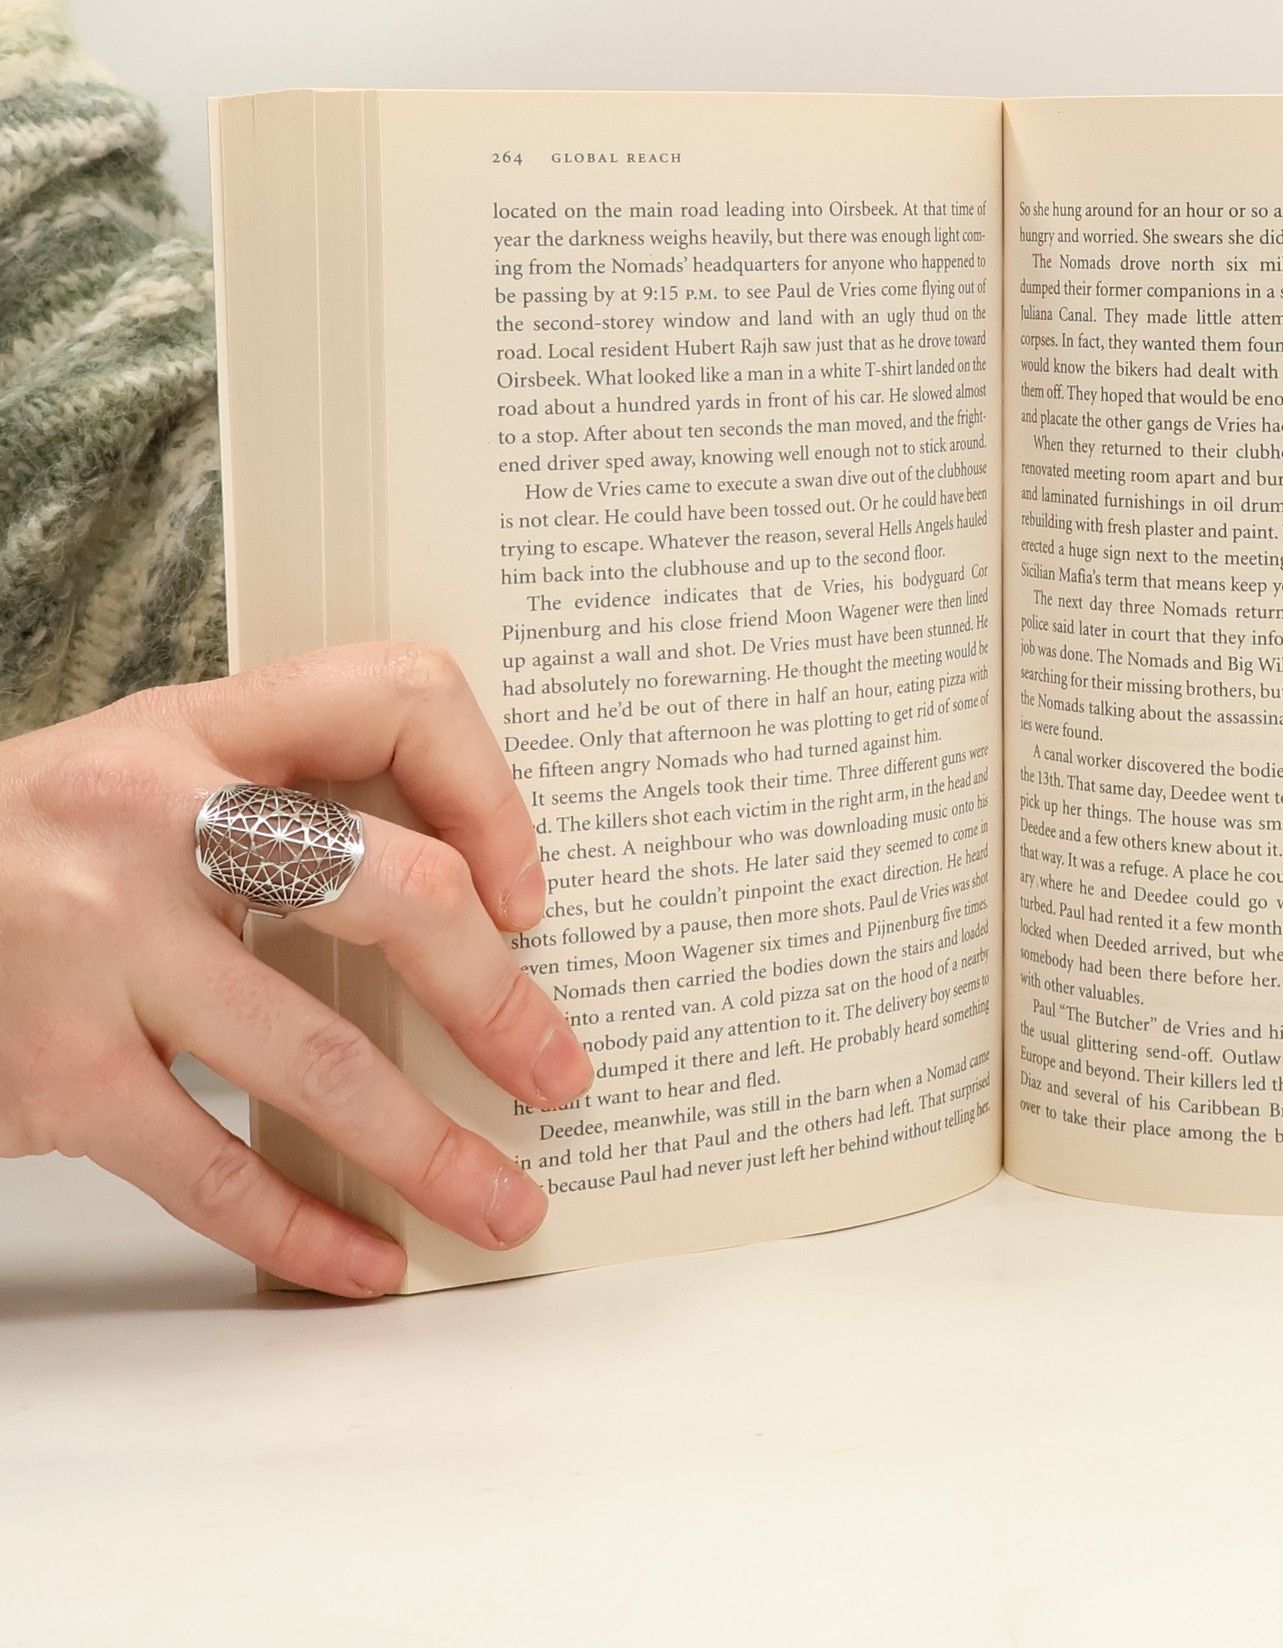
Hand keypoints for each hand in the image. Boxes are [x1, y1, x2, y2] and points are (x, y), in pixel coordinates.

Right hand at [0, 645, 592, 1296]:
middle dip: (497, 1000)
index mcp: (200, 728)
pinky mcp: (55, 1069)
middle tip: (556, 1072)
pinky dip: (302, 1227)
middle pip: (393, 892)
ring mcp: (100, 945)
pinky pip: (211, 1166)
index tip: (523, 896)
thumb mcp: (153, 776)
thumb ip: (285, 808)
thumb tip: (467, 919)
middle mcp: (152, 818)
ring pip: (319, 1059)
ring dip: (430, 1151)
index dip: (489, 795)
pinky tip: (364, 1258)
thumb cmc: (31, 851)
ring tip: (501, 1203)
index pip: (393, 698)